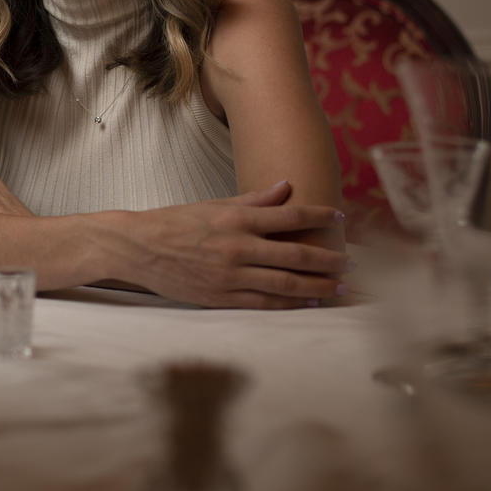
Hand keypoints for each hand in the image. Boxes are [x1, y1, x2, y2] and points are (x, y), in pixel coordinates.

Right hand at [115, 181, 347, 308]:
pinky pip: (263, 303)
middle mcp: (238, 247)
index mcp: (237, 218)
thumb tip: (287, 187)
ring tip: (339, 287)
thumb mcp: (215, 204)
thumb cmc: (176, 222)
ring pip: (285, 283)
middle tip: (352, 263)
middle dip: (328, 260)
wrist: (138, 248)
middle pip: (296, 255)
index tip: (339, 218)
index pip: (290, 216)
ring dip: (317, 286)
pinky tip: (308, 302)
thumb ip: (254, 200)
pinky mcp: (220, 297)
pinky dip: (289, 303)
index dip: (319, 217)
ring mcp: (230, 275)